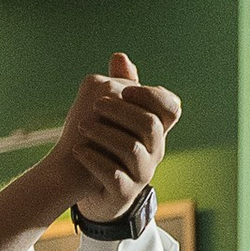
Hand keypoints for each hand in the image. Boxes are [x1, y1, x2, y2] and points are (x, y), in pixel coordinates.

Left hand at [50, 54, 179, 218]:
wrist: (83, 185)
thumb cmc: (101, 145)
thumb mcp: (110, 116)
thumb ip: (117, 87)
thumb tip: (119, 57)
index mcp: (154, 129)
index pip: (171, 108)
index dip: (151, 96)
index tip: (124, 90)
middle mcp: (155, 152)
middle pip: (150, 125)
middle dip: (120, 111)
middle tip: (94, 105)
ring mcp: (141, 175)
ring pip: (132, 149)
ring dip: (103, 133)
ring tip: (81, 128)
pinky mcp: (123, 194)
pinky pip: (114, 175)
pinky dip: (94, 159)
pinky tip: (78, 150)